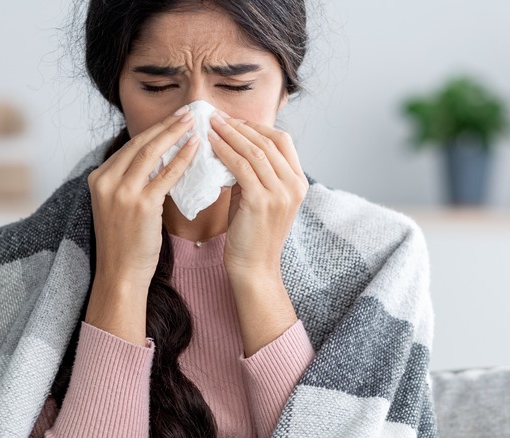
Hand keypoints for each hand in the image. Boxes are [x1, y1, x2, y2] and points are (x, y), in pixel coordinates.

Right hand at [85, 106, 198, 344]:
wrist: (120, 274)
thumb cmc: (125, 244)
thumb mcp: (119, 206)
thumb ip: (131, 182)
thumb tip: (159, 160)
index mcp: (98, 179)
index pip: (130, 147)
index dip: (154, 131)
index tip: (173, 119)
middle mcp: (105, 181)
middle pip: (140, 144)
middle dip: (166, 125)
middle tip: (188, 112)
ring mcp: (121, 192)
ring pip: (151, 153)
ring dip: (174, 134)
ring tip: (194, 123)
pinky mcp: (140, 205)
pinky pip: (165, 174)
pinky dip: (182, 158)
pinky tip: (196, 148)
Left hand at [208, 112, 308, 283]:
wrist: (254, 267)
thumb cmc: (252, 234)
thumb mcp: (258, 197)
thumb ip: (253, 173)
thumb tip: (232, 146)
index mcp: (298, 182)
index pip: (282, 141)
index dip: (257, 127)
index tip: (233, 121)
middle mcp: (295, 185)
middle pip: (268, 141)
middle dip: (241, 126)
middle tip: (217, 117)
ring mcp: (281, 193)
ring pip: (255, 151)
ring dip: (230, 134)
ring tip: (211, 124)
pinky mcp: (262, 201)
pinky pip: (241, 167)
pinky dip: (225, 151)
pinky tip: (211, 143)